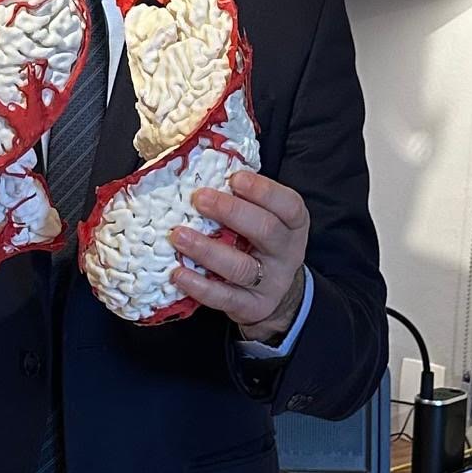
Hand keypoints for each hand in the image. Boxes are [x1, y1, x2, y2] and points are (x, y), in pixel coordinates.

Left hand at [169, 171, 309, 342]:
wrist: (275, 292)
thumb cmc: (260, 241)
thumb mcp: (265, 216)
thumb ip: (244, 196)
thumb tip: (204, 165)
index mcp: (293, 224)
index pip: (288, 205)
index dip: (262, 190)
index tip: (234, 178)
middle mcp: (286, 252)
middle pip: (265, 230)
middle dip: (230, 211)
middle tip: (199, 199)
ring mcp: (271, 282)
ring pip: (241, 266)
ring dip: (206, 249)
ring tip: (178, 235)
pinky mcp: (252, 307)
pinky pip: (225, 297)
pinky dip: (199, 286)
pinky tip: (178, 273)